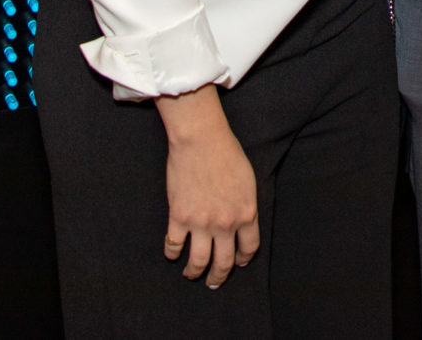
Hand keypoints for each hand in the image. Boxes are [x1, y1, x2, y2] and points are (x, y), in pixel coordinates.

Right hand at [155, 87, 258, 287]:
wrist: (201, 139)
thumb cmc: (227, 153)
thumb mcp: (248, 181)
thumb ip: (246, 205)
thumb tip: (242, 222)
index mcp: (246, 214)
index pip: (249, 248)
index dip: (244, 259)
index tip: (239, 263)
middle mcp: (225, 224)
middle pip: (224, 262)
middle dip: (219, 276)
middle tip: (214, 281)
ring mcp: (201, 223)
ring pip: (199, 261)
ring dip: (195, 272)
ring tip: (191, 274)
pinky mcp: (179, 217)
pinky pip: (174, 244)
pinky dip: (172, 253)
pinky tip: (173, 253)